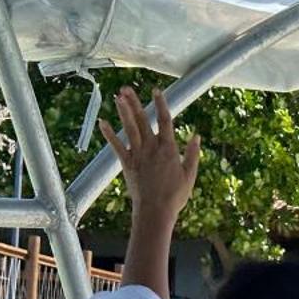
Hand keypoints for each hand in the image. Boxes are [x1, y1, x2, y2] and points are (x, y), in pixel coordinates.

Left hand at [99, 87, 199, 223]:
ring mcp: (138, 155)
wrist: (156, 211)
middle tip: (127, 88)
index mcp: (169, 149)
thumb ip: (193, 154)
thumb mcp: (190, 175)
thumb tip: (196, 136)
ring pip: (130, 128)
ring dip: (124, 112)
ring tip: (118, 97)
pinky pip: (117, 146)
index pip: (165, 120)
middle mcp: (152, 148)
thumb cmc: (175, 196)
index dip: (161, 104)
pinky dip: (109, 134)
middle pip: (143, 120)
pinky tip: (102, 122)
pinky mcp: (127, 164)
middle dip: (135, 102)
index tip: (156, 91)